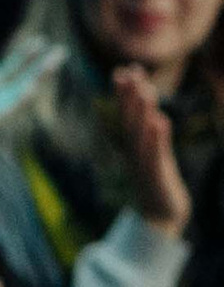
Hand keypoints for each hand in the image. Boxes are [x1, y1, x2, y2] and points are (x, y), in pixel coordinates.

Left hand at [0, 31, 60, 219]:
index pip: (0, 76)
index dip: (18, 59)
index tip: (37, 42)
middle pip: (12, 83)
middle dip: (33, 66)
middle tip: (59, 49)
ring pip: (13, 95)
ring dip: (34, 78)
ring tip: (54, 61)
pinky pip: (0, 112)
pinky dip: (17, 100)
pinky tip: (32, 86)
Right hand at [113, 61, 194, 240]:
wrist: (160, 218)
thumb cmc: (157, 184)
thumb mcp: (154, 158)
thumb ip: (153, 137)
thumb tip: (155, 116)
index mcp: (134, 146)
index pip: (128, 115)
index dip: (126, 92)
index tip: (126, 68)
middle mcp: (135, 152)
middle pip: (130, 120)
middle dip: (129, 96)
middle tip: (128, 71)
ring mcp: (143, 164)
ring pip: (140, 134)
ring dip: (140, 111)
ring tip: (144, 90)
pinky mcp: (156, 177)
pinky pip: (154, 155)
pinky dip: (155, 138)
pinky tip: (158, 121)